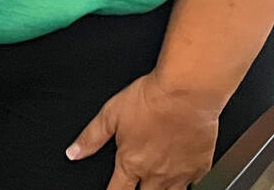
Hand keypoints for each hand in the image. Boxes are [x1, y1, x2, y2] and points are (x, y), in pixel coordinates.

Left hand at [68, 71, 222, 189]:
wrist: (186, 93)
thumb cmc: (151, 100)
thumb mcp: (109, 115)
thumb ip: (90, 138)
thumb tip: (73, 152)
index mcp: (131, 163)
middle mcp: (155, 174)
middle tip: (136, 183)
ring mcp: (180, 174)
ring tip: (156, 183)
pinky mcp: (200, 168)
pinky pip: (193, 184)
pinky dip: (185, 182)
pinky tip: (181, 173)